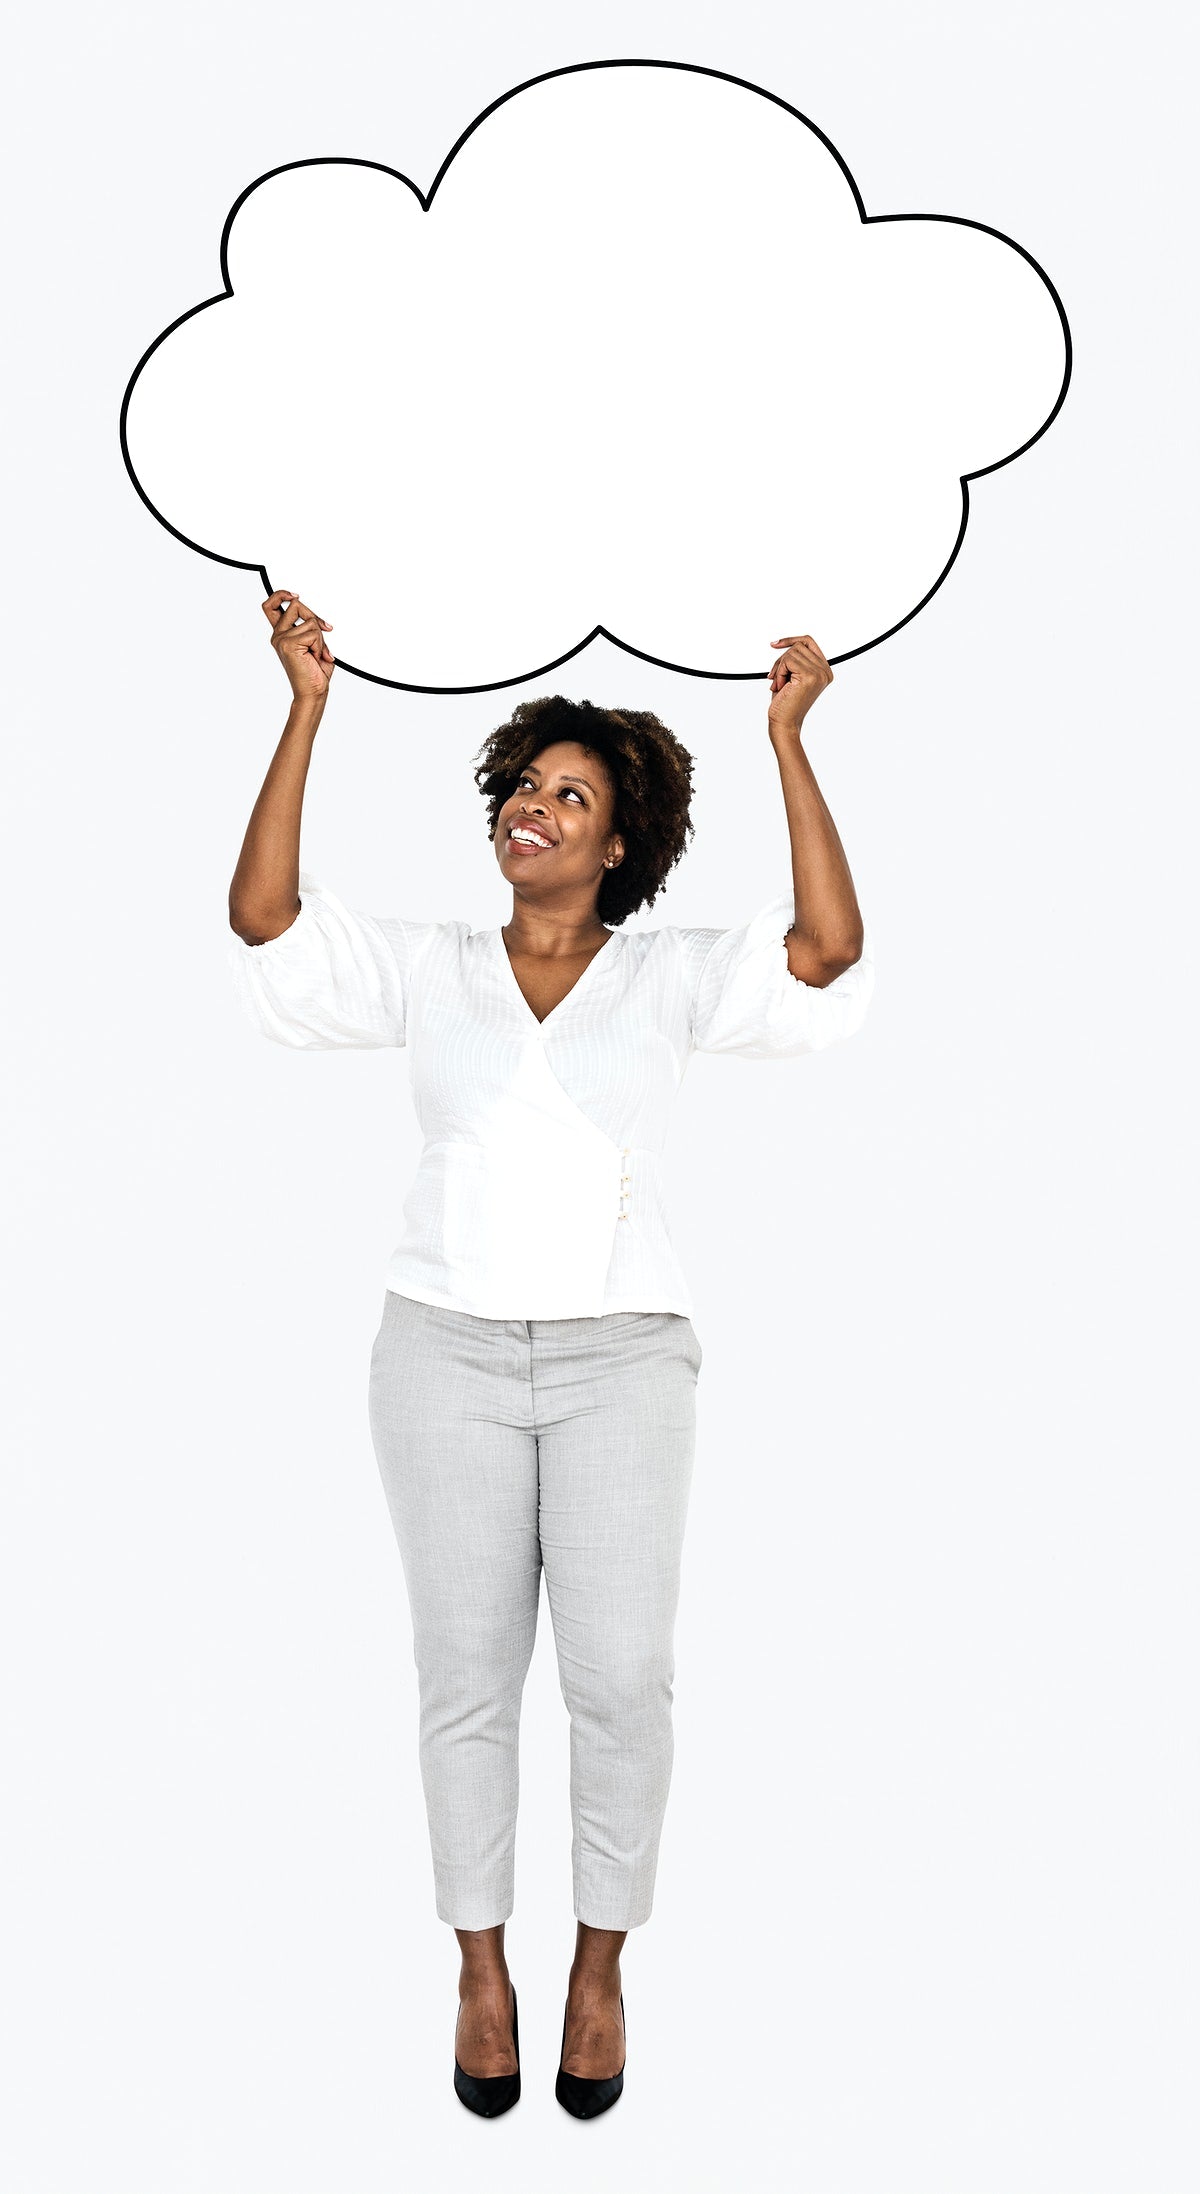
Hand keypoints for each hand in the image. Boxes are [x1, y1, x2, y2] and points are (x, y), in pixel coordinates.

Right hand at [263, 589, 335, 703]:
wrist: (313, 692)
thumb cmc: (314, 672)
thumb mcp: (313, 643)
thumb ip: (309, 627)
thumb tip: (316, 618)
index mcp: (281, 634)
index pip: (270, 605)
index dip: (281, 594)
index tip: (295, 595)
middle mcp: (278, 635)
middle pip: (295, 604)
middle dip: (314, 615)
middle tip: (326, 629)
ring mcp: (281, 639)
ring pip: (310, 621)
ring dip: (321, 638)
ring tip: (317, 653)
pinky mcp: (289, 644)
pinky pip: (314, 633)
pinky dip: (320, 645)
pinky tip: (315, 657)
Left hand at [766, 634, 833, 734]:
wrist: (785, 723)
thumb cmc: (786, 703)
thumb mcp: (792, 676)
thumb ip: (796, 660)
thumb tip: (788, 642)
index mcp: (824, 671)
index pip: (809, 643)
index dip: (791, 640)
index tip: (775, 644)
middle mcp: (825, 672)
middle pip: (799, 646)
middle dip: (782, 661)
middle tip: (776, 678)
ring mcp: (819, 673)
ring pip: (792, 652)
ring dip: (780, 668)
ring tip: (780, 684)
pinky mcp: (809, 676)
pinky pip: (788, 660)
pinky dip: (779, 672)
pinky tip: (780, 686)